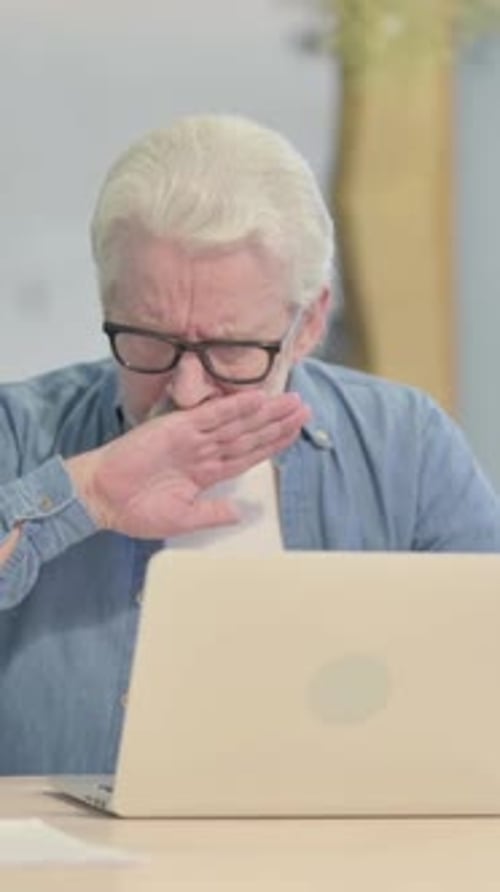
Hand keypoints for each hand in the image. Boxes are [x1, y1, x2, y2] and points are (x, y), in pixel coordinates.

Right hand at [66, 390, 308, 538]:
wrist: (103, 499)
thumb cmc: (136, 510)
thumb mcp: (183, 519)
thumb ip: (213, 513)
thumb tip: (242, 513)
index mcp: (208, 472)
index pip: (248, 455)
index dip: (273, 443)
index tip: (295, 432)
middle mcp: (205, 451)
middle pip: (249, 434)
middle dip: (277, 423)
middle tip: (304, 408)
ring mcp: (193, 438)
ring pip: (237, 422)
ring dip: (265, 412)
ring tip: (292, 402)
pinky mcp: (177, 428)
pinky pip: (212, 415)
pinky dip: (235, 406)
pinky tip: (257, 400)